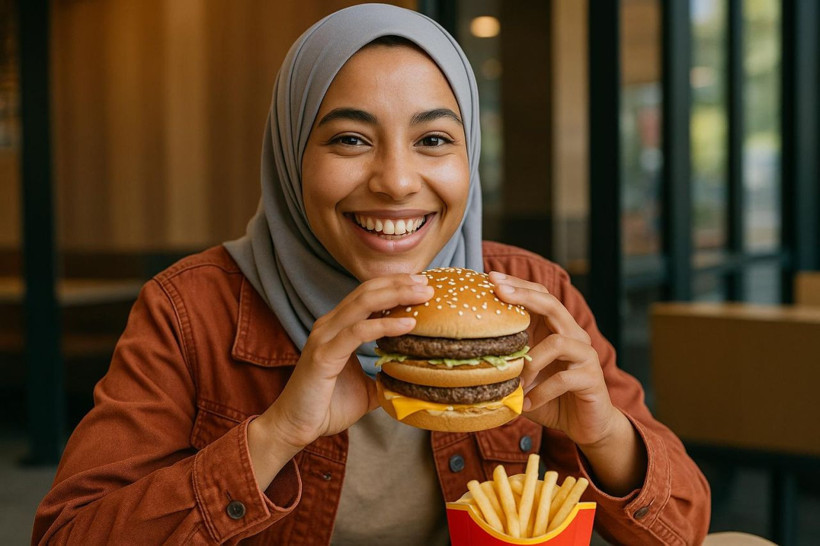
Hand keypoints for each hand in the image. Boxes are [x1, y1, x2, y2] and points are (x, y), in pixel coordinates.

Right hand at [248, 273, 432, 488]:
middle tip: (427, 282)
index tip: (422, 284)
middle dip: (399, 283)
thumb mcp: (366, 388)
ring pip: (363, 303)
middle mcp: (329, 325)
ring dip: (396, 295)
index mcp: (337, 327)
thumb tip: (411, 379)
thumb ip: (384, 377)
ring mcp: (324, 337)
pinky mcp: (324, 355)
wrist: (296, 427)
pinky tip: (407, 325)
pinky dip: (384, 325)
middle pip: (367, 291)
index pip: (367, 294)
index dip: (394, 285)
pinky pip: (358, 332)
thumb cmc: (327, 406)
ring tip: (422, 295)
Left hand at [489, 272, 645, 494]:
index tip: (491, 278)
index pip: (540, 296)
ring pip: (558, 342)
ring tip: (515, 381)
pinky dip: (541, 391)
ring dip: (531, 361)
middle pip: (552, 304)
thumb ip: (505, 362)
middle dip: (524, 295)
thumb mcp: (523, 376)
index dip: (518, 284)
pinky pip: (563, 378)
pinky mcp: (591, 378)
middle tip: (500, 292)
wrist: (584, 425)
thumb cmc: (548, 396)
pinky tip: (527, 403)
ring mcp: (585, 355)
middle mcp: (574, 335)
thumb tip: (466, 355)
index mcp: (556, 329)